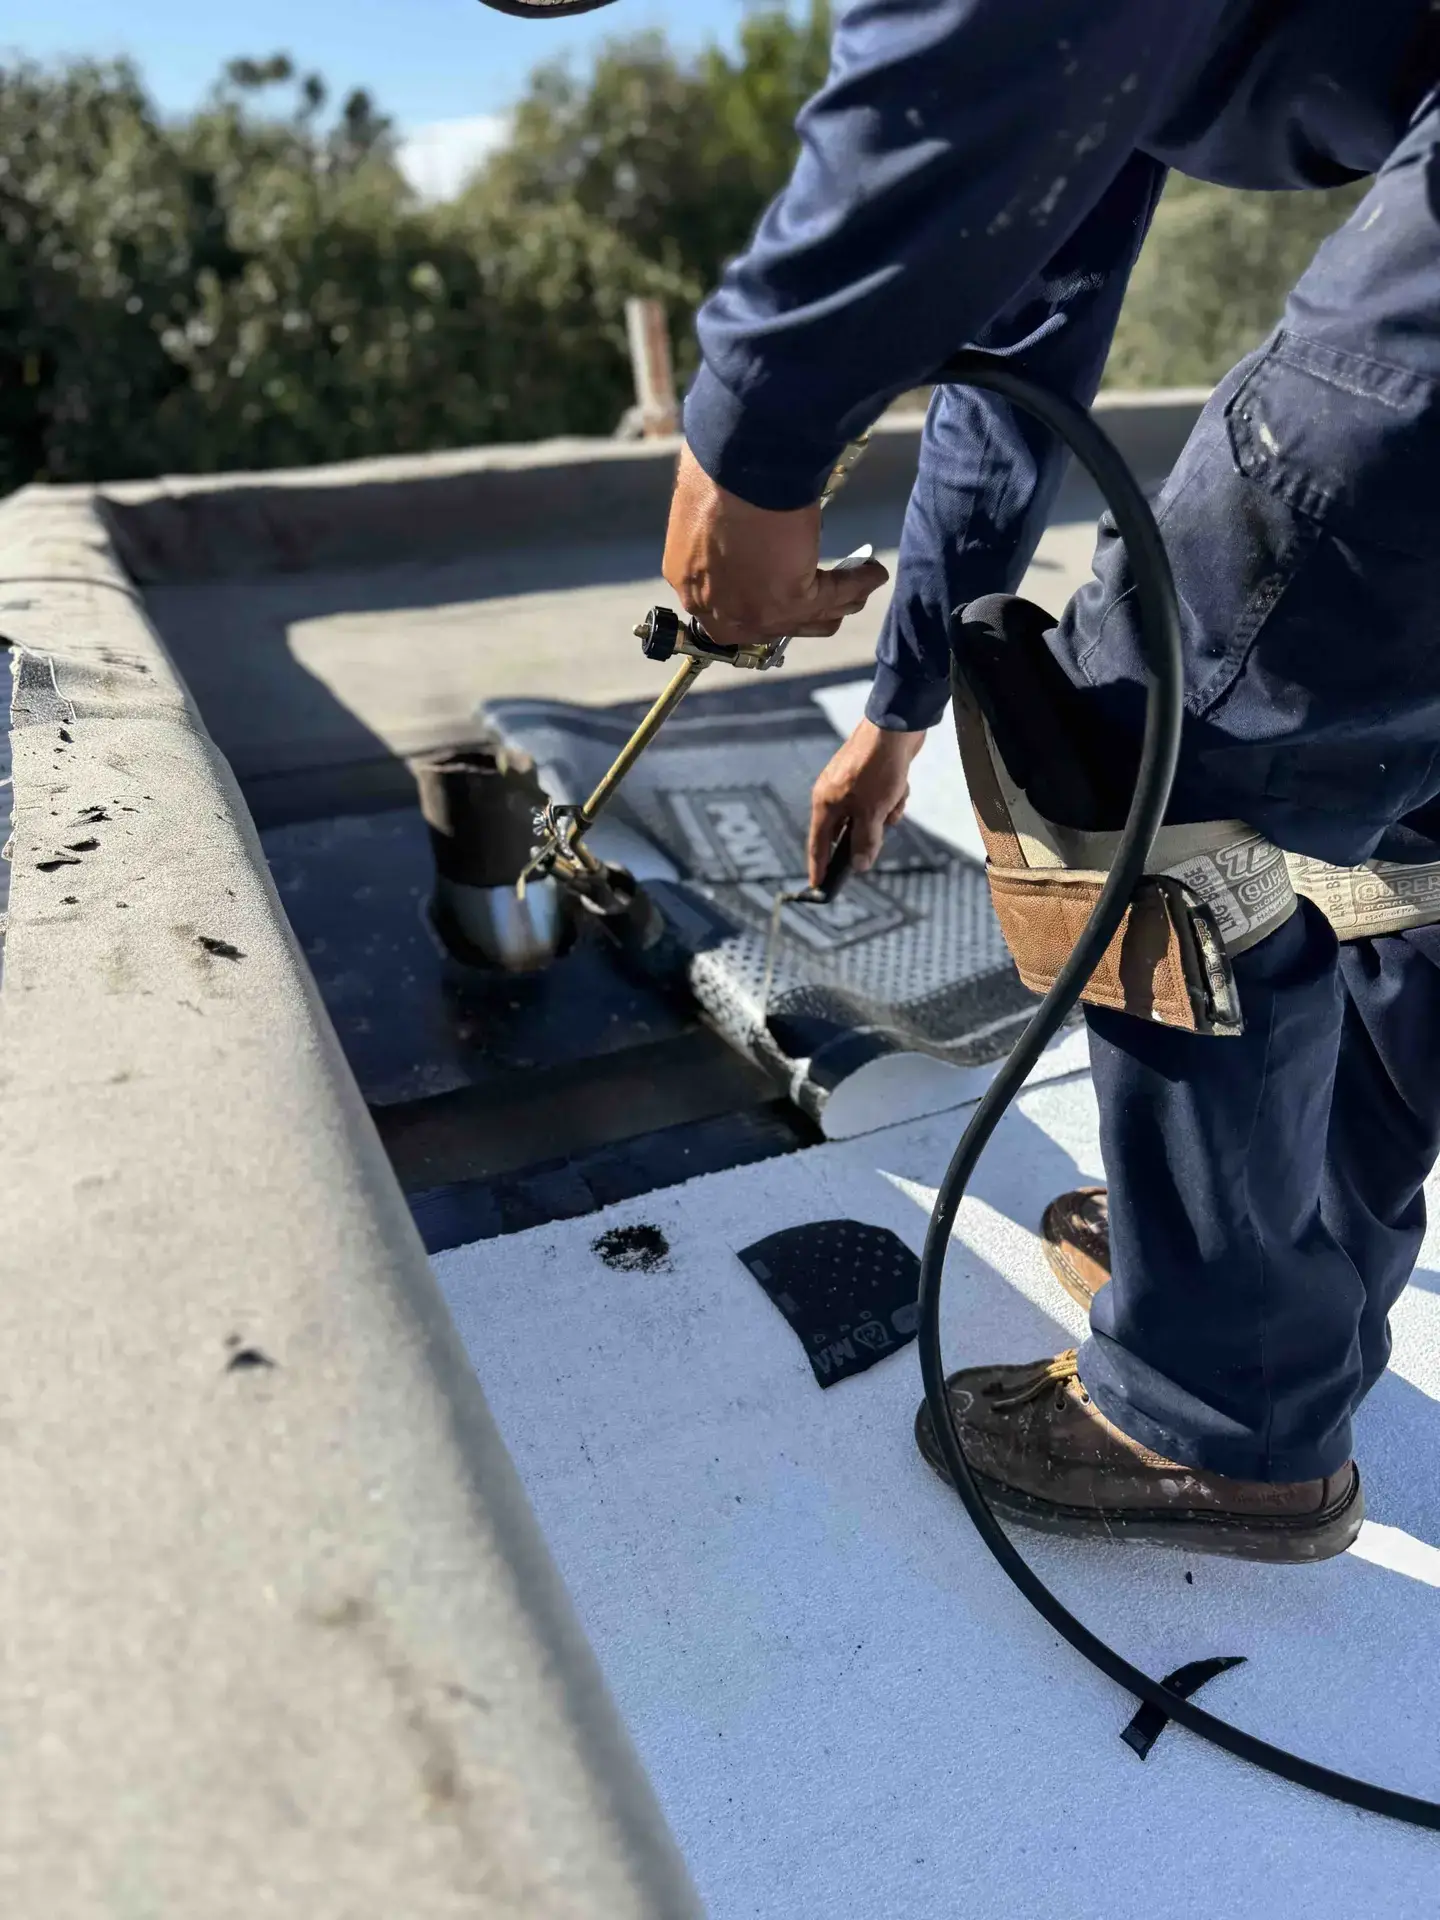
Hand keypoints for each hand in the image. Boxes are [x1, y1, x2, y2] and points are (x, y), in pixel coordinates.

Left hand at [663, 442, 888, 646]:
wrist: (737, 460)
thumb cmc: (717, 468)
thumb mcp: (708, 510)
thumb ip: (722, 538)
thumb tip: (746, 535)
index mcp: (688, 580)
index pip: (729, 611)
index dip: (762, 604)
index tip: (785, 589)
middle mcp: (715, 608)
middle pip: (771, 626)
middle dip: (804, 613)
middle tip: (826, 596)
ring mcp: (752, 612)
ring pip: (809, 619)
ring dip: (838, 602)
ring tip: (856, 588)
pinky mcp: (790, 600)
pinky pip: (836, 596)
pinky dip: (858, 583)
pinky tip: (873, 573)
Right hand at [809, 719, 925, 886]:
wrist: (895, 726)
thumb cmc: (878, 769)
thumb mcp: (873, 812)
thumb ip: (865, 842)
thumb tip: (860, 866)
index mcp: (825, 803)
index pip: (818, 844)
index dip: (818, 867)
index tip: (817, 886)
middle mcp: (834, 794)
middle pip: (849, 831)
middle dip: (869, 832)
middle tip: (880, 830)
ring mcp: (853, 784)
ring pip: (871, 816)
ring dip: (887, 813)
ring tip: (895, 797)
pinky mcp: (871, 776)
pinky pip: (882, 800)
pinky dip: (893, 798)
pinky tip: (901, 786)